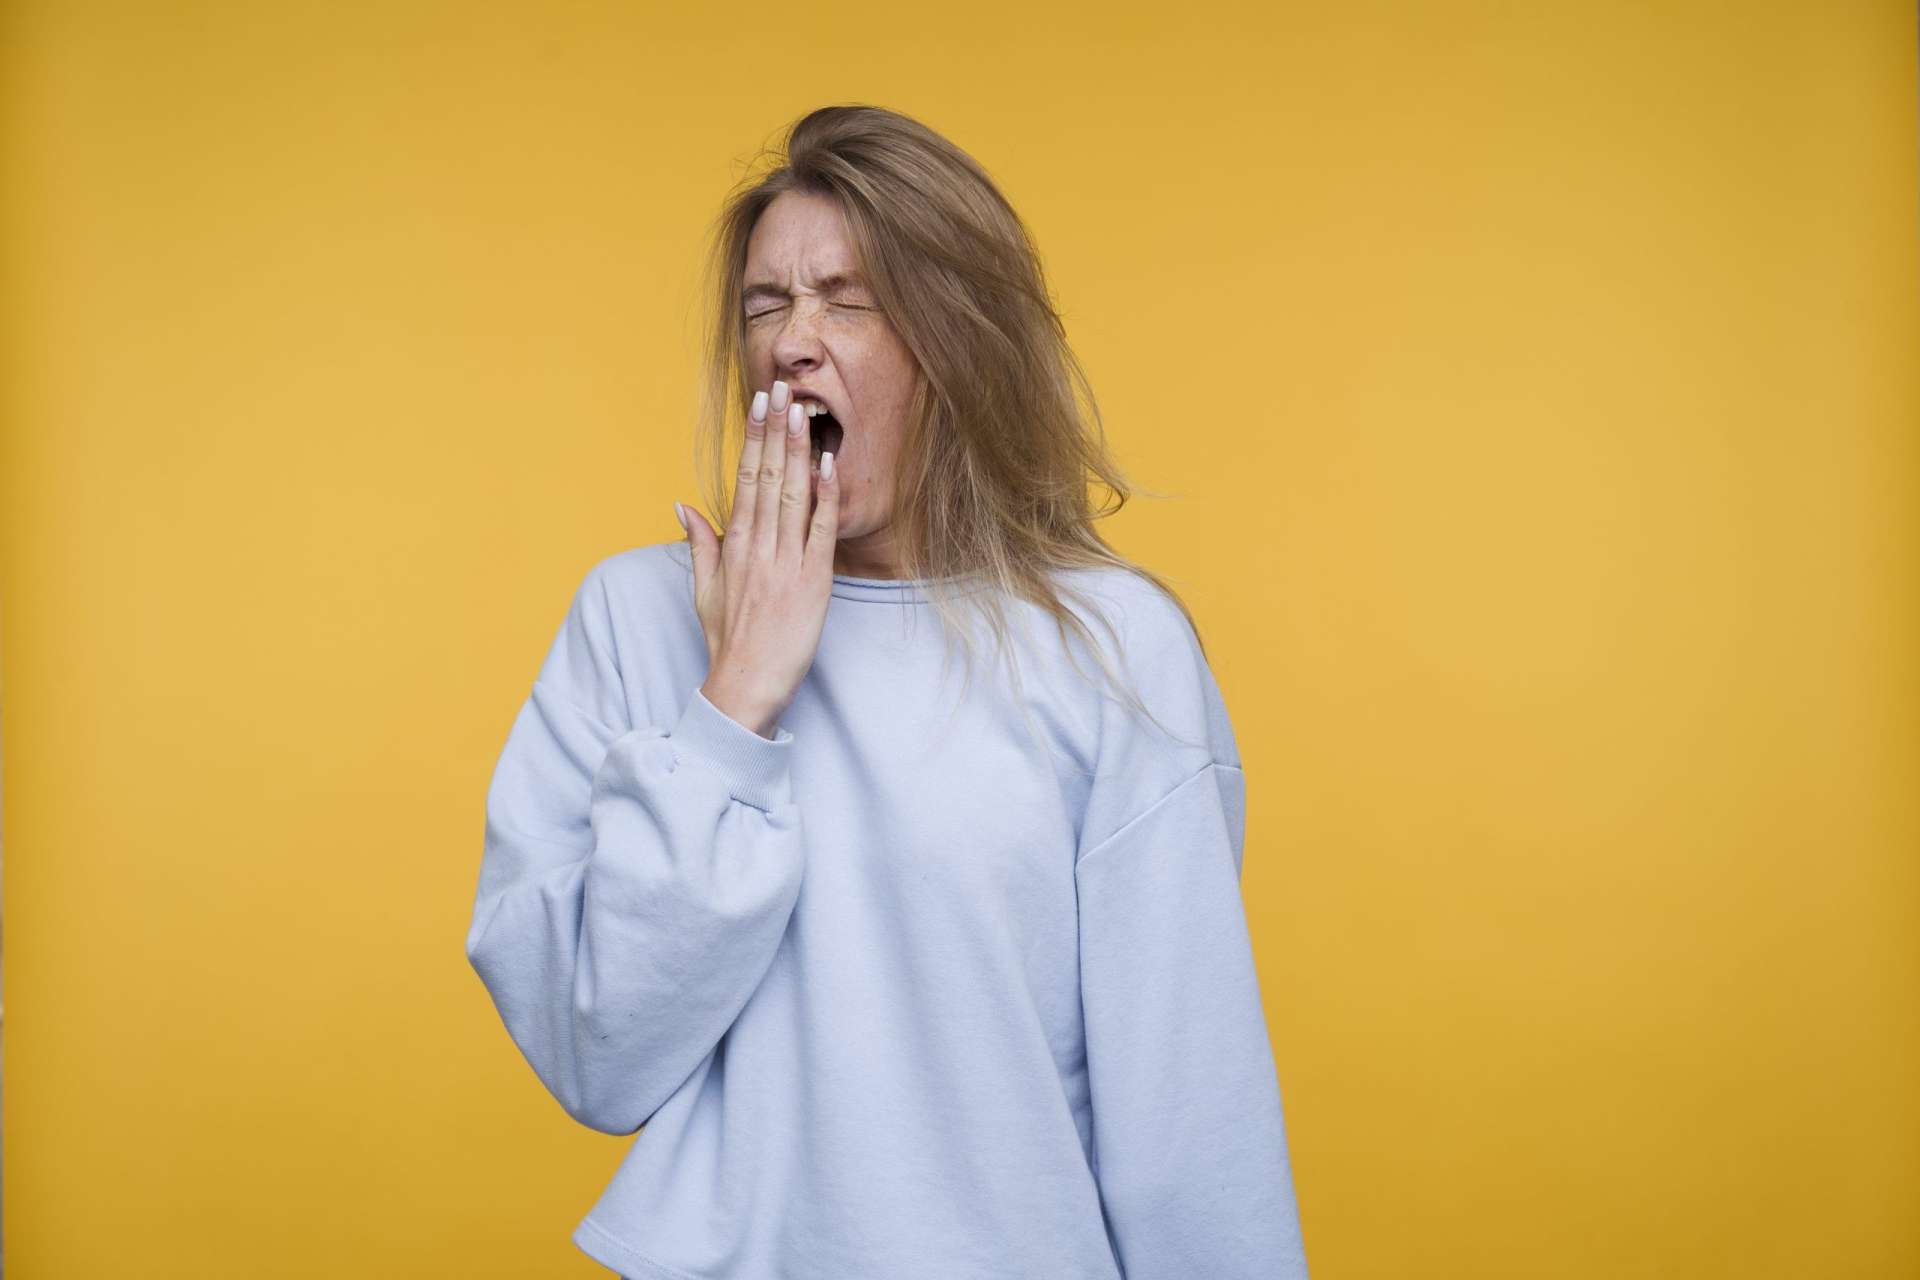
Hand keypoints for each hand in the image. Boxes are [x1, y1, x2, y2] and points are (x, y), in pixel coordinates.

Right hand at [676, 379, 839, 737]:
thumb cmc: (728, 640)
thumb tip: (682, 505)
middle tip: (783, 388)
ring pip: (793, 495)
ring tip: (804, 411)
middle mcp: (758, 547)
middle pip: (768, 477)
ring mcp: (786, 563)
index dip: (753, 439)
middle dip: (776, 430)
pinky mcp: (813, 581)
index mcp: (733, 546)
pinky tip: (828, 465)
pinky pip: (821, 530)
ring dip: (798, 451)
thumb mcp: (705, 589)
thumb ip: (700, 543)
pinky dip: (825, 496)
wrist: (746, 684)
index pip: (744, 479)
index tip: (759, 404)